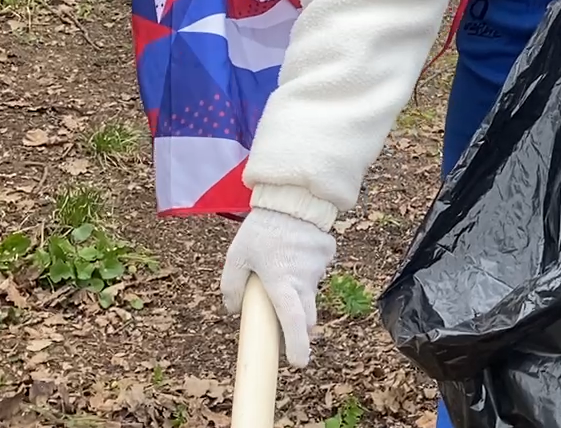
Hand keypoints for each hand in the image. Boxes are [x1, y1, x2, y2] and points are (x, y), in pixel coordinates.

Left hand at [220, 208, 336, 367]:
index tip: (299, 362)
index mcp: (282, 283)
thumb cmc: (262, 229)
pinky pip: (316, 269)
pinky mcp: (328, 255)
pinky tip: (295, 249)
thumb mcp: (236, 257)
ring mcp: (319, 268)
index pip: (293, 321)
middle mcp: (305, 280)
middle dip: (300, 325)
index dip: (297, 344)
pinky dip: (306, 266)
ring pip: (309, 288)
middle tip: (289, 322)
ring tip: (281, 261)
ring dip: (297, 286)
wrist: (294, 197)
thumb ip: (232, 286)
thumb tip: (235, 309)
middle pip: (306, 315)